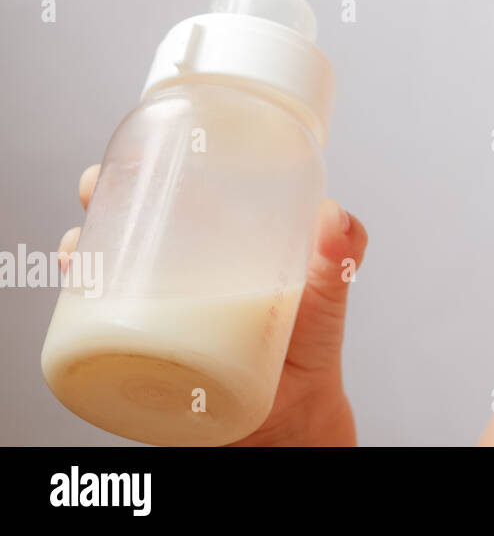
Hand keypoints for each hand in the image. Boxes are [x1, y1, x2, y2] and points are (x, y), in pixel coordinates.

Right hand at [62, 164, 368, 445]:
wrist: (294, 419)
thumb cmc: (310, 346)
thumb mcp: (329, 295)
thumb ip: (342, 257)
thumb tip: (335, 217)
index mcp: (224, 245)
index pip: (181, 194)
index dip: (152, 167)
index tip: (134, 151)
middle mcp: (184, 273)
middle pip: (133, 226)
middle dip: (104, 201)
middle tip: (96, 191)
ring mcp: (160, 314)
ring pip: (109, 273)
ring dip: (84, 254)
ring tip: (82, 250)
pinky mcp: (144, 358)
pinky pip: (101, 334)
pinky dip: (79, 317)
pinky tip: (76, 305)